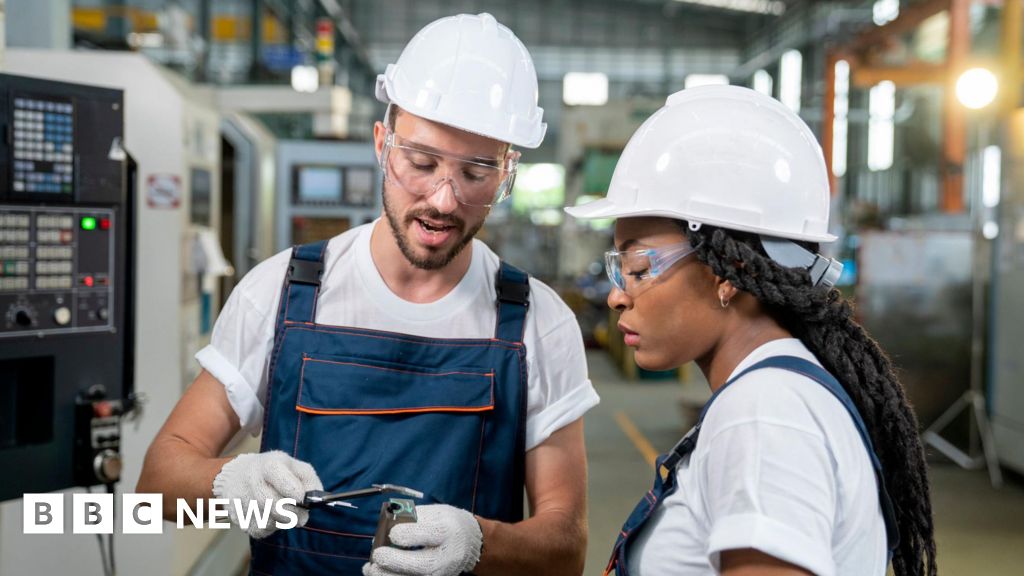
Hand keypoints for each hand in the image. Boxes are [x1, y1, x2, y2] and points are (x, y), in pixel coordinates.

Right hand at [211, 450, 322, 538]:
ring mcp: (243, 500)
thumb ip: (308, 479)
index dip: (291, 488)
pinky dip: (272, 527)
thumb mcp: (292, 465)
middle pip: (274, 504)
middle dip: (293, 513)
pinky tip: (272, 517)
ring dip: (284, 521)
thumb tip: (315, 498)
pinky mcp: (239, 518)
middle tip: (302, 517)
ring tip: (287, 513)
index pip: (277, 474)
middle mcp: (252, 481)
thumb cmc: (273, 471)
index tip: (301, 498)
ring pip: (269, 520)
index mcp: (268, 465)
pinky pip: (261, 530)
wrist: (238, 476)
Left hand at [362, 504, 482, 575]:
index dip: (406, 535)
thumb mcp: (435, 512)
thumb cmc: (446, 523)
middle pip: (422, 564)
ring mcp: (442, 572)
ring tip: (371, 568)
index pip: (428, 535)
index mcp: (447, 531)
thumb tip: (387, 523)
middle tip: (377, 555)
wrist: (468, 543)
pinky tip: (377, 574)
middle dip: (395, 561)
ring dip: (389, 575)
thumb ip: (412, 516)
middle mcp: (447, 555)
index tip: (392, 533)